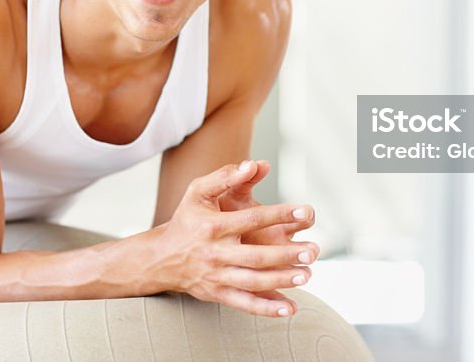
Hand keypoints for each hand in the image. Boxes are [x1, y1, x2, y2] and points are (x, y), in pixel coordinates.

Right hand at [157, 162, 318, 317]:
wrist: (161, 257)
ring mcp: (216, 276)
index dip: (279, 215)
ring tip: (307, 275)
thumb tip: (252, 164)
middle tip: (313, 251)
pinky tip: (289, 308)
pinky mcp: (217, 294)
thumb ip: (224, 177)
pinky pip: (244, 304)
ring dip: (281, 280)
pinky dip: (267, 309)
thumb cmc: (187, 220)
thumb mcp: (198, 192)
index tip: (305, 212)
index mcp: (213, 226)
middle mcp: (215, 253)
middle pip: (255, 256)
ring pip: (253, 282)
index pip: (251, 219)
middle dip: (286, 255)